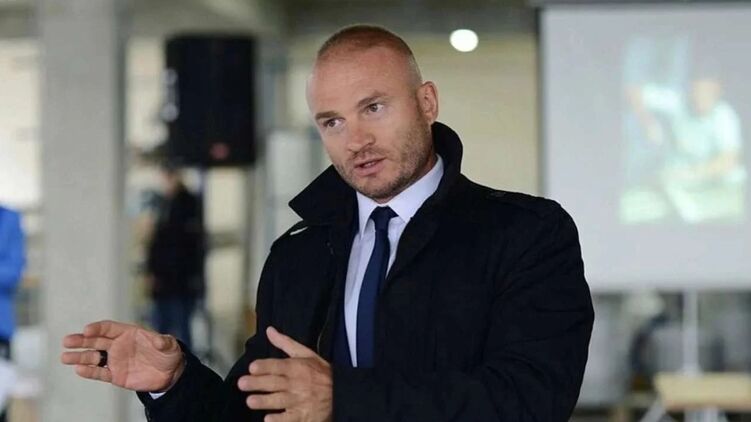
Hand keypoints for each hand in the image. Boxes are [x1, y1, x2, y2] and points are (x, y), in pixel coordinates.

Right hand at [61, 320, 184, 391]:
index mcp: (128, 333)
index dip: (98, 328)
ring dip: (80, 357)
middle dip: (82, 340)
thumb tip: (159, 340)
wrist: (169, 374)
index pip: (109, 328)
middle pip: (96, 341)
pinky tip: (79, 369)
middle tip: (67, 341)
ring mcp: (115, 360)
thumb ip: (163, 342)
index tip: (87, 330)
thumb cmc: (168, 354)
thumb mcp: (170, 346)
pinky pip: (100, 373)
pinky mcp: (115, 375)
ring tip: (65, 357)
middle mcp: (118, 345)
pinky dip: (90, 371)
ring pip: (94, 357)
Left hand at [238, 326, 331, 421]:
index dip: (265, 366)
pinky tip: (268, 420)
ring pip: (280, 400)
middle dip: (258, 383)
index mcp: (297, 367)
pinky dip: (280, 420)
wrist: (342, 393)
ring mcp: (300, 400)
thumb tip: (269, 331)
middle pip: (275, 383)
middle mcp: (297, 383)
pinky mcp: (304, 416)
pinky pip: (290, 419)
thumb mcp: (306, 354)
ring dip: (265, 401)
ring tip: (250, 401)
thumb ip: (285, 343)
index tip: (252, 367)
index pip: (279, 366)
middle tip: (242, 384)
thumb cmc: (321, 372)